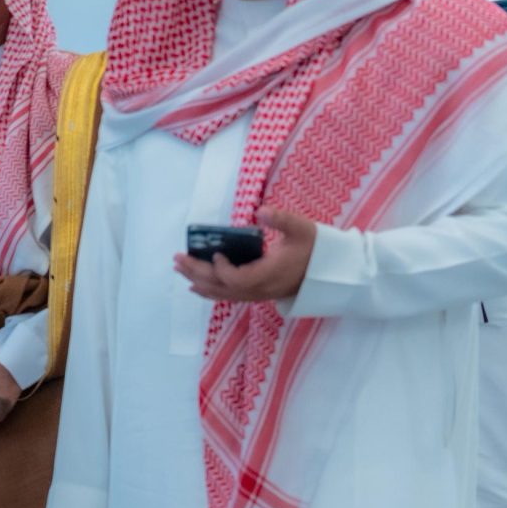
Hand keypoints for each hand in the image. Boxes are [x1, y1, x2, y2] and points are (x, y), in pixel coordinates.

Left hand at [173, 210, 315, 302]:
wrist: (329, 270)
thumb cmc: (315, 247)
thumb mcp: (302, 228)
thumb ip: (282, 220)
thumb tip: (261, 210)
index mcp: (270, 274)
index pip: (239, 280)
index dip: (223, 270)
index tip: (216, 254)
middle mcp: (260, 289)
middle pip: (222, 287)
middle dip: (197, 272)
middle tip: (178, 258)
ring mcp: (258, 294)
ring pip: (222, 293)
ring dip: (198, 281)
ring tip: (179, 268)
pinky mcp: (257, 294)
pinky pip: (228, 296)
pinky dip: (210, 291)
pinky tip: (195, 286)